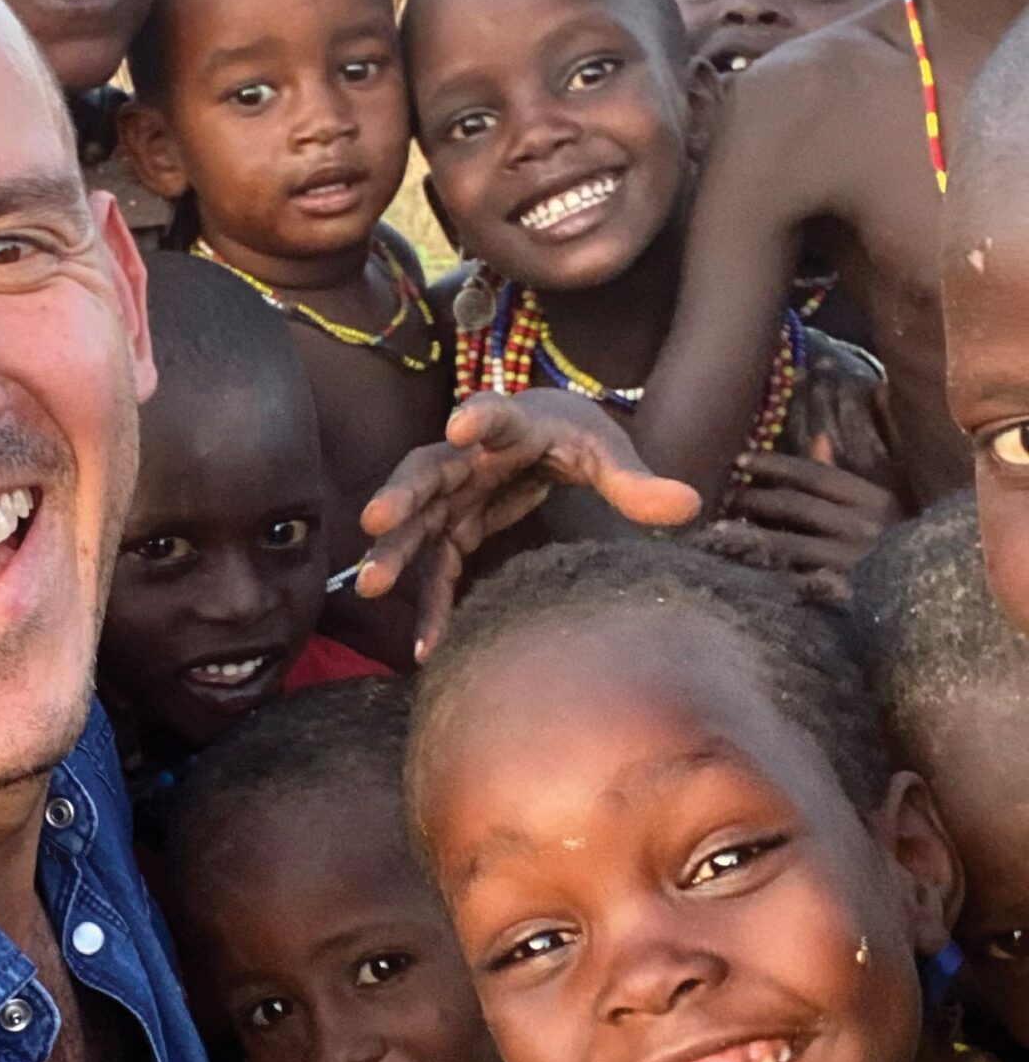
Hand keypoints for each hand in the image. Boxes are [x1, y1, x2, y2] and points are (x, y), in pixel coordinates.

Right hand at [355, 393, 699, 658]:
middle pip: (428, 471)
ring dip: (395, 552)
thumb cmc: (574, 437)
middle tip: (374, 520)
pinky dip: (429, 603)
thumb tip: (690, 506)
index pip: (495, 415)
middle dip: (402, 494)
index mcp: (513, 426)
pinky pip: (436, 568)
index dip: (478, 418)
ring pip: (416, 522)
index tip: (460, 424)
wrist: (544, 435)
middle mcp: (468, 457)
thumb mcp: (607, 452)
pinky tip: (425, 647)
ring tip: (371, 586)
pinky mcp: (454, 528)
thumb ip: (637, 481)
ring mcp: (454, 494)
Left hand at [704, 439, 900, 586]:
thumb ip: (844, 473)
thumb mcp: (881, 502)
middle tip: (726, 498)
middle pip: (795, 506)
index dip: (774, 465)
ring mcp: (850, 562)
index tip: (740, 459)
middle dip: (755, 500)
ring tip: (721, 531)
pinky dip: (769, 571)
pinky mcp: (841, 592)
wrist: (931, 591)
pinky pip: (796, 580)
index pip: (814, 474)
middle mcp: (861, 526)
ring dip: (752, 535)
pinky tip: (745, 566)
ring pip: (789, 544)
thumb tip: (817, 436)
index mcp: (872, 498)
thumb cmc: (899, 538)